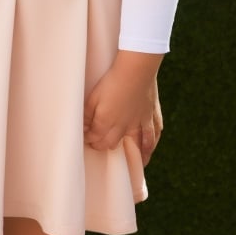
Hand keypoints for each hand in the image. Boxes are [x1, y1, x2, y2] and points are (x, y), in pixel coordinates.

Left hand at [84, 51, 163, 165]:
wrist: (137, 69)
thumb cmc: (112, 80)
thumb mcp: (93, 97)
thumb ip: (87, 115)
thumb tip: (83, 129)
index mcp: (106, 123)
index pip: (95, 139)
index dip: (89, 139)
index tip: (85, 138)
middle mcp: (123, 128)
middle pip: (111, 144)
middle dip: (103, 145)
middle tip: (98, 143)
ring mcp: (139, 124)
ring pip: (134, 146)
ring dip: (129, 156)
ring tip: (127, 165)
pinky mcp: (151, 117)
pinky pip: (152, 137)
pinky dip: (149, 148)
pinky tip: (147, 155)